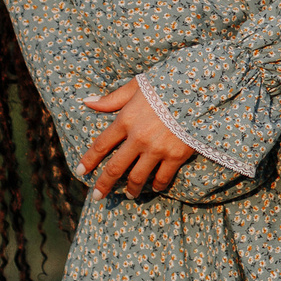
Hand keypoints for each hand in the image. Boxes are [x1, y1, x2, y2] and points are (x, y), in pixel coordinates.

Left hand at [76, 79, 197, 199]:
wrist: (199, 89)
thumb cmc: (166, 85)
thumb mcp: (136, 87)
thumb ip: (112, 99)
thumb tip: (87, 101)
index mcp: (126, 119)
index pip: (101, 145)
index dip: (89, 160)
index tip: (80, 171)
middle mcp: (138, 138)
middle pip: (115, 168)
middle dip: (104, 184)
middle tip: (98, 196)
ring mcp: (157, 149)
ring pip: (137, 178)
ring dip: (131, 189)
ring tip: (128, 195)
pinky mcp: (176, 155)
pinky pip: (162, 178)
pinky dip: (157, 185)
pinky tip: (154, 188)